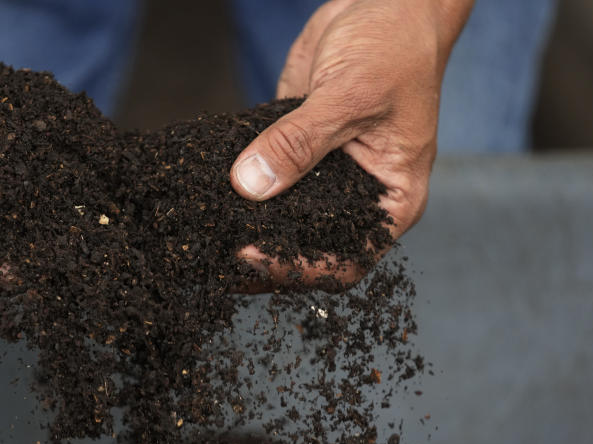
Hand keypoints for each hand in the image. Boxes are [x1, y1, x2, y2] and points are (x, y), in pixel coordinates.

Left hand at [230, 0, 472, 287]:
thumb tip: (250, 184)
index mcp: (391, 201)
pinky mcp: (295, 150)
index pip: (345, 261)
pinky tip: (202, 192)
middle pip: (306, 250)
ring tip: (198, 235)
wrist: (386, 3)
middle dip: (260, 256)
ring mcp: (324, 177)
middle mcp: (357, 199)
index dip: (297, 268)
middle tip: (209, 254)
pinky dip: (237, 186)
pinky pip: (263, 176)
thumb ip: (300, 141)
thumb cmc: (394, 47)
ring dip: (243, 225)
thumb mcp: (350, 95)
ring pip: (280, 218)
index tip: (250, 255)